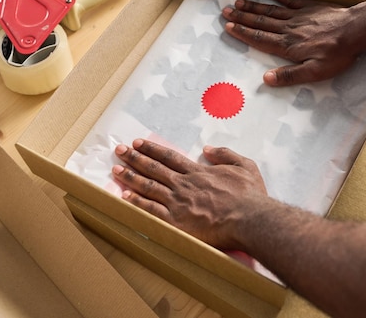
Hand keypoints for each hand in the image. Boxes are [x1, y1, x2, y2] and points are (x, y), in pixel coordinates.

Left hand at [112, 139, 266, 249]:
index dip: (151, 149)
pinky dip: (136, 203)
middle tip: (119, 150)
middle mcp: (184, 184)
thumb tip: (208, 149)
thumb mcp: (245, 165)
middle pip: (153, 168)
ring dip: (130, 177)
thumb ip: (225, 154)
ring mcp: (178, 203)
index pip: (169, 157)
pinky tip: (124, 196)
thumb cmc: (250, 195)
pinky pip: (150, 210)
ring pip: (148, 187)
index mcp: (198, 172)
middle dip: (134, 158)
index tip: (138, 143)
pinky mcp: (176, 222)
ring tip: (115, 169)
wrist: (250, 219)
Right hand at [222, 0, 365, 85]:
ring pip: (271, 11)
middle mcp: (289, 29)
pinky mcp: (310, 7)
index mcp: (288, 46)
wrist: (356, 30)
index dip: (243, 33)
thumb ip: (290, 76)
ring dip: (254, 6)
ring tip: (238, 2)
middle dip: (242, 17)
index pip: (260, 39)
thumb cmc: (338, 54)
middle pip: (261, 22)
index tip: (229, 27)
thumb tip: (267, 79)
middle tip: (226, 12)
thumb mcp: (315, 72)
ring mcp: (299, 16)